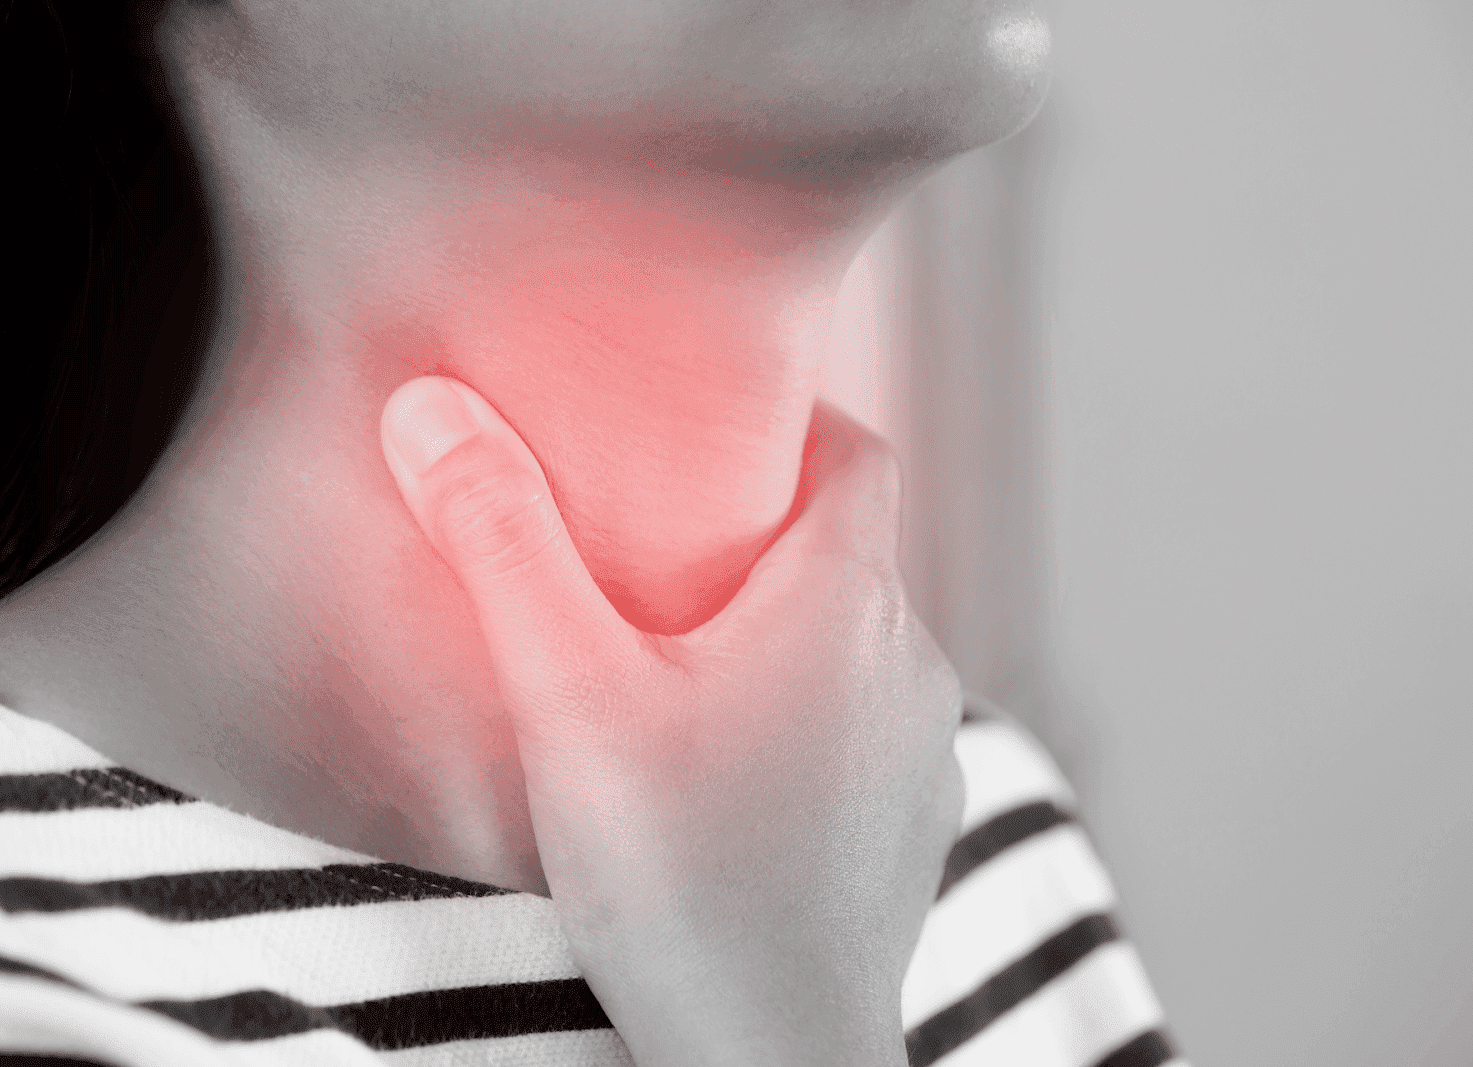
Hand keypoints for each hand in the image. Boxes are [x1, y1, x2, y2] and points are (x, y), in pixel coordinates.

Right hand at [380, 377, 964, 1066]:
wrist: (773, 1055)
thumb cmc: (682, 879)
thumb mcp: (570, 697)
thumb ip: (502, 545)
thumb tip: (435, 409)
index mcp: (845, 600)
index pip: (857, 452)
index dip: (794, 421)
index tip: (713, 428)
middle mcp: (911, 661)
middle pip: (849, 548)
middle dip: (762, 530)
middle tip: (659, 543)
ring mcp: (925, 750)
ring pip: (859, 644)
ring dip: (786, 631)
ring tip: (682, 659)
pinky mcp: (915, 826)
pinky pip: (868, 730)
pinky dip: (812, 716)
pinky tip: (733, 768)